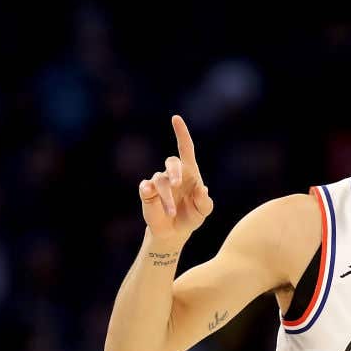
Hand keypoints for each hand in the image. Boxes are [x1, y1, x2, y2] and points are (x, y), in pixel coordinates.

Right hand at [138, 115, 212, 241]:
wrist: (175, 232)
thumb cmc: (191, 216)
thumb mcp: (203, 211)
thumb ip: (205, 201)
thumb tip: (202, 189)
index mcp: (189, 172)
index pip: (185, 148)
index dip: (181, 133)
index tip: (175, 119)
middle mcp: (172, 173)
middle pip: (171, 162)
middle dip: (174, 171)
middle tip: (176, 184)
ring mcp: (158, 182)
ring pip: (160, 181)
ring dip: (167, 197)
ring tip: (172, 212)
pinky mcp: (147, 193)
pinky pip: (145, 187)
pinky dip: (148, 190)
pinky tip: (150, 195)